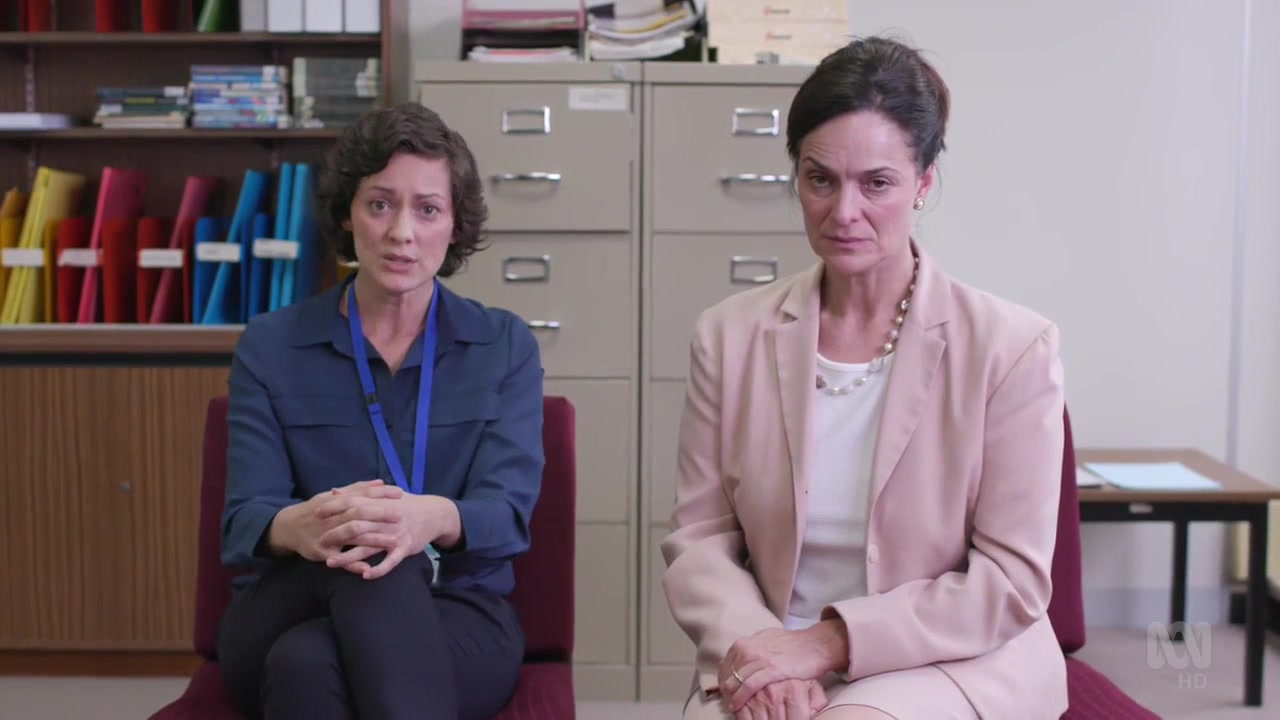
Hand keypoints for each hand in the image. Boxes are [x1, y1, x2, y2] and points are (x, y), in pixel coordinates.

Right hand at [266, 480, 402, 561]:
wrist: (287, 527)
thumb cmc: (316, 509)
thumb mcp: (332, 496)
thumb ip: (356, 489)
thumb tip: (380, 482)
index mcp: (336, 501)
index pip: (361, 494)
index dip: (380, 494)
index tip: (400, 494)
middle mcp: (332, 516)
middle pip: (359, 513)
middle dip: (380, 515)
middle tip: (400, 517)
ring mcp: (327, 534)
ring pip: (353, 536)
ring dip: (374, 539)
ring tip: (393, 541)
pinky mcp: (321, 551)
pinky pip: (339, 559)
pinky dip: (353, 564)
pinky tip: (368, 569)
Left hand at [319, 493, 460, 580]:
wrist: (435, 514)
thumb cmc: (405, 504)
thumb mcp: (384, 495)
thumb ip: (357, 494)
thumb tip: (333, 491)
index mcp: (379, 504)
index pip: (353, 503)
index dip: (334, 507)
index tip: (317, 513)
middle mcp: (385, 518)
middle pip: (357, 526)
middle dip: (336, 534)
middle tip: (318, 542)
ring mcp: (395, 534)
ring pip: (369, 546)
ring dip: (349, 556)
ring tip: (331, 563)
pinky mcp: (405, 547)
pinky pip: (391, 561)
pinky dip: (379, 568)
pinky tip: (366, 576)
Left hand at [721, 622, 847, 712]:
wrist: (816, 645)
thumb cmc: (795, 644)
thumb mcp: (768, 638)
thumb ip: (755, 646)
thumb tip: (744, 652)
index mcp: (748, 641)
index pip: (727, 661)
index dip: (723, 676)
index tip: (723, 687)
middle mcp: (750, 648)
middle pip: (728, 671)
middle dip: (725, 686)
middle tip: (724, 699)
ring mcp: (760, 658)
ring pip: (735, 679)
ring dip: (730, 694)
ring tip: (729, 704)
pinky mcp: (771, 669)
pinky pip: (748, 686)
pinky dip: (740, 696)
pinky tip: (736, 705)